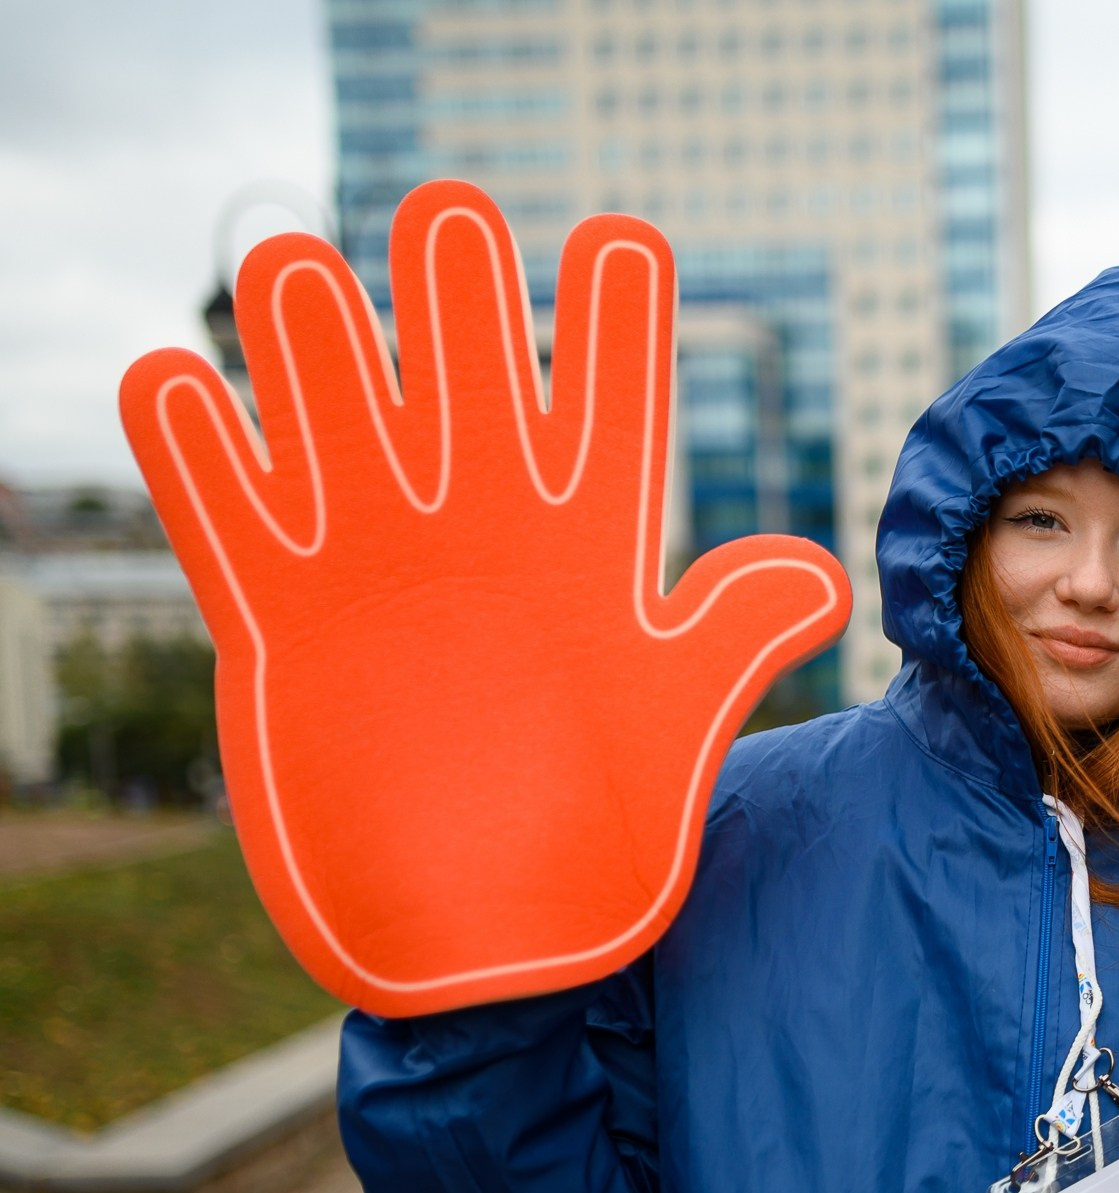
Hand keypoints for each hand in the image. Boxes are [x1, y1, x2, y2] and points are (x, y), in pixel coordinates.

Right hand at [120, 181, 848, 1016]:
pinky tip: (177, 389)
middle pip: (464, 358)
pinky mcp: (275, 608)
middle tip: (449, 220)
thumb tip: (822, 575)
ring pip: (328, 394)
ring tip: (298, 283)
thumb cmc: (599, 824)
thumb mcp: (677, 719)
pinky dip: (184, 440)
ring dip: (306, 329)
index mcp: (588, 536)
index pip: (610, 395)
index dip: (614, 310)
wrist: (490, 928)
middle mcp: (481, 522)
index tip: (620, 241)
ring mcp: (373, 557)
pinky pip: (215, 500)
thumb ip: (733, 632)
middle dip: (451, 278)